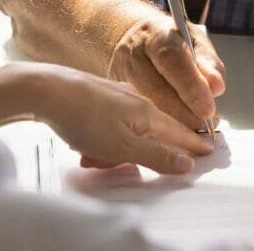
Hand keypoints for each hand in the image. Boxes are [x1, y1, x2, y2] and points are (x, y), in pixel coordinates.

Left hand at [0, 62, 212, 173]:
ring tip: (90, 156)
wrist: (45, 90)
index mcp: (148, 114)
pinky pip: (108, 125)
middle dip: (138, 154)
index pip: (179, 133)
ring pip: (127, 131)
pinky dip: (100, 138)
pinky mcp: (98, 96)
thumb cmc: (83, 118)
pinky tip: (83, 143)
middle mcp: (137, 101)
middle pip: (151, 134)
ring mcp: (117, 97)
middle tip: (110, 162)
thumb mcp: (123, 147)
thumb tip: (187, 163)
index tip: (208, 150)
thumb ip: (157, 156)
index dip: (193, 144)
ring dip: (112, 149)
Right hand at [108, 15, 225, 129]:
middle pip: (156, 91)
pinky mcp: (114, 97)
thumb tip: (216, 87)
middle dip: (185, 114)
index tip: (208, 109)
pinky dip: (158, 130)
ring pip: (144, 110)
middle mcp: (132, 55)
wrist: (134, 41)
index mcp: (156, 35)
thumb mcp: (195, 42)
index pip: (172, 60)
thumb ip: (208, 64)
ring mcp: (118, 77)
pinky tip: (174, 135)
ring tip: (196, 131)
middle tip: (208, 125)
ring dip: (173, 127)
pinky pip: (136, 119)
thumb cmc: (172, 43)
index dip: (191, 86)